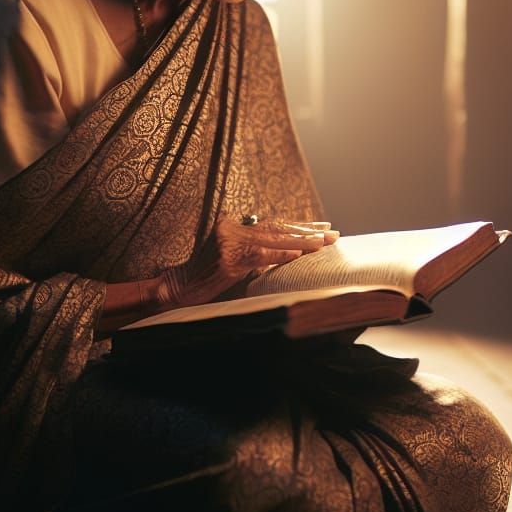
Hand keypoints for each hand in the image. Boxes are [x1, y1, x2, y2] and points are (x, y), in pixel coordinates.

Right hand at [171, 216, 338, 307]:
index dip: (299, 225)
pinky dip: (281, 255)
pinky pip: (260, 256)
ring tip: (323, 243)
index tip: (323, 227)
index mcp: (233, 225)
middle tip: (333, 233)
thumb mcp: (231, 260)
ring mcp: (228, 242)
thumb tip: (286, 252)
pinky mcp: (227, 260)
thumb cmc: (205, 278)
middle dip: (308, 231)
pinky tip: (298, 255)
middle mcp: (231, 228)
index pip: (273, 223)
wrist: (177, 288)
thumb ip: (252, 252)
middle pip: (277, 228)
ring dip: (301, 242)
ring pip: (273, 239)